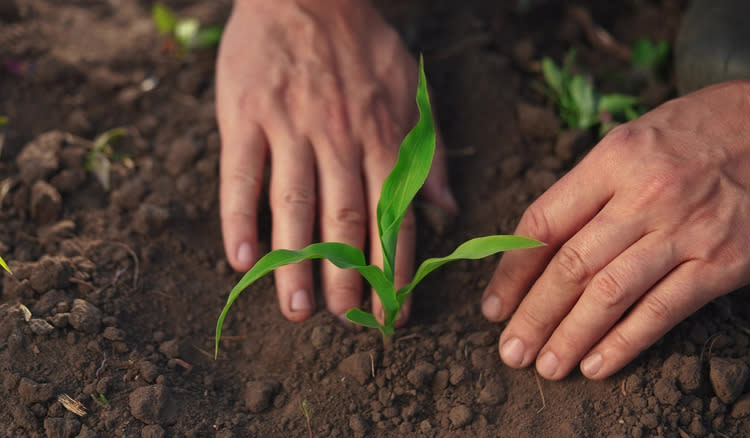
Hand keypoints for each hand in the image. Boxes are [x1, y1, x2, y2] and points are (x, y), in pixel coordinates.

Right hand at [217, 0, 455, 322]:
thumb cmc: (362, 45)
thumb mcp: (411, 90)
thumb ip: (430, 151)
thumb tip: (447, 209)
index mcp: (383, 136)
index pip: (393, 215)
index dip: (395, 268)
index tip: (394, 312)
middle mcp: (340, 138)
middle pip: (345, 219)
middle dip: (347, 277)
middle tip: (345, 322)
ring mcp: (290, 126)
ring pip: (295, 205)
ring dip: (296, 262)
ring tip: (296, 310)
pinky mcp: (245, 115)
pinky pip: (241, 175)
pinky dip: (240, 219)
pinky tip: (241, 260)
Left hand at [482, 74, 749, 379]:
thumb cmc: (708, 127)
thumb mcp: (638, 136)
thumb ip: (592, 184)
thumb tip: (544, 238)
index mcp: (614, 158)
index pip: (544, 223)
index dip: (512, 270)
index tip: (494, 304)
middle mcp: (645, 195)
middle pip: (571, 265)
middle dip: (533, 314)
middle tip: (510, 349)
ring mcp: (686, 232)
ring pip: (610, 294)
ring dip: (570, 336)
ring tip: (545, 366)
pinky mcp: (723, 263)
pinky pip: (663, 311)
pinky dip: (626, 342)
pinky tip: (597, 364)